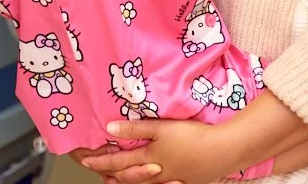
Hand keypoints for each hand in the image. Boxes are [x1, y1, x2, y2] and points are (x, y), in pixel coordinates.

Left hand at [80, 120, 226, 183]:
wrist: (221, 152)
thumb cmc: (191, 137)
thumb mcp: (161, 128)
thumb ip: (135, 127)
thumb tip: (110, 128)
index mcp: (148, 158)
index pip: (118, 161)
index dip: (101, 161)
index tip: (86, 161)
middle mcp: (156, 173)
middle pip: (128, 176)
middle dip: (111, 174)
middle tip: (99, 174)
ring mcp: (170, 179)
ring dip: (128, 181)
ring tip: (118, 180)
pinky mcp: (184, 181)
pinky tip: (152, 181)